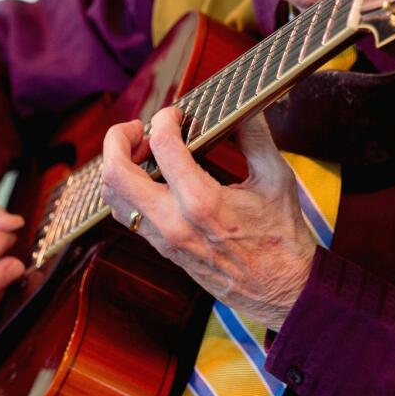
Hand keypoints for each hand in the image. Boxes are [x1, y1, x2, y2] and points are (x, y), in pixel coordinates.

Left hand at [100, 108, 316, 330]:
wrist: (281, 290)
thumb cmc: (282, 236)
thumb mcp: (276, 177)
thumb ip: (255, 136)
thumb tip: (241, 105)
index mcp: (203, 202)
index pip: (162, 146)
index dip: (164, 119)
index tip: (177, 113)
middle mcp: (174, 223)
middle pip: (116, 174)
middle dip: (118, 139)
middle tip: (139, 127)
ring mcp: (163, 239)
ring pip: (113, 196)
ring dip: (118, 164)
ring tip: (142, 149)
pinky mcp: (162, 249)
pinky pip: (126, 214)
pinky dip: (127, 187)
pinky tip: (149, 173)